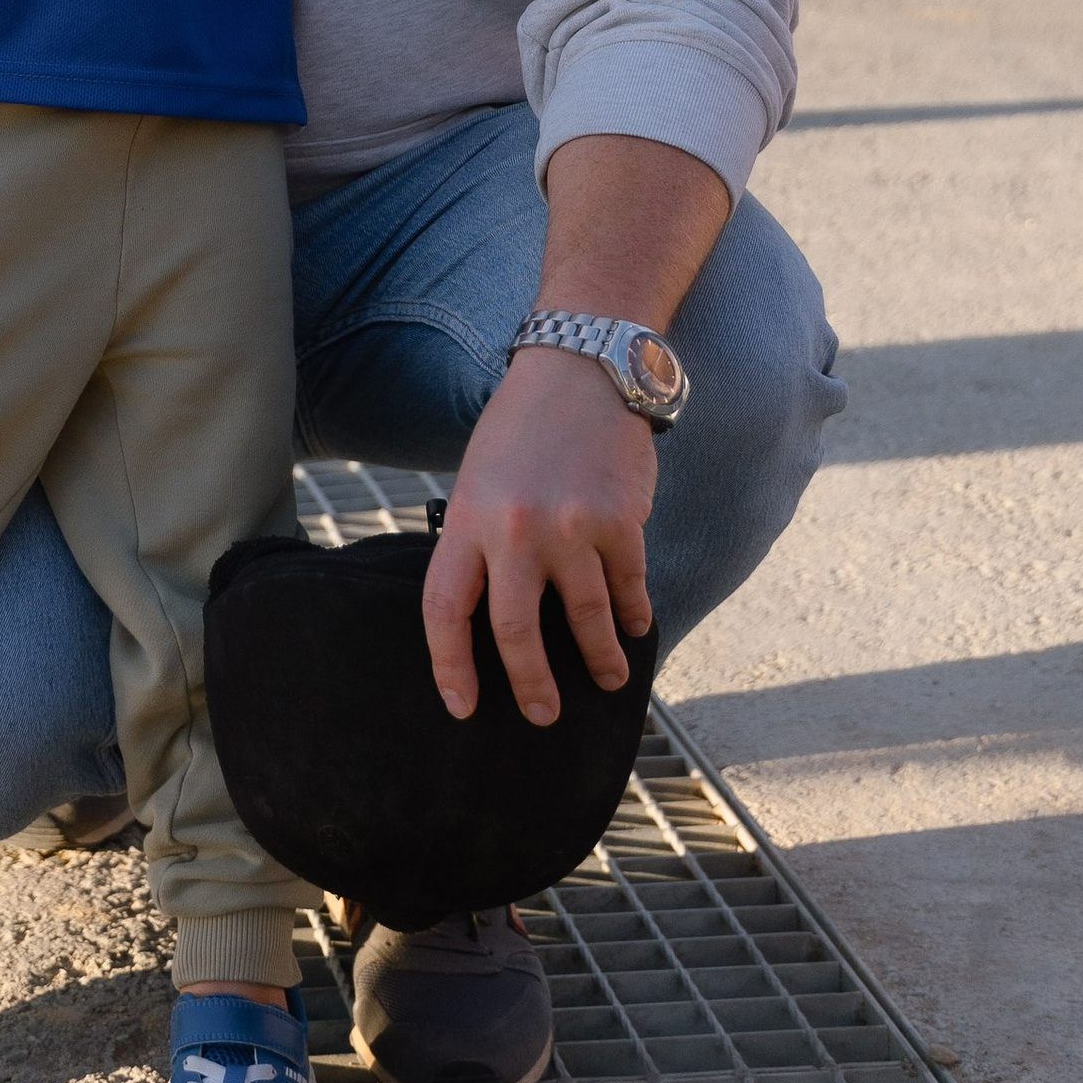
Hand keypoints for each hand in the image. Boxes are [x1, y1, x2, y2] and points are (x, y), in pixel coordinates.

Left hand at [421, 350, 655, 721]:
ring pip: (586, 620)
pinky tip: (636, 627)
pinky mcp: (621, 521)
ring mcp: (571, 527)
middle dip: (531, 685)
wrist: (580, 368)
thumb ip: (481, 541)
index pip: (445, 610)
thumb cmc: (522, 428)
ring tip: (610, 678)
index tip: (463, 705)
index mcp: (468, 519)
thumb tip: (492, 613)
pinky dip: (634, 614)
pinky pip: (629, 587)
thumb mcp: (479, 479)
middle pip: (516, 633)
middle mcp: (515, 529)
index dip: (450, 666)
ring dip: (600, 659)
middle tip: (543, 714)